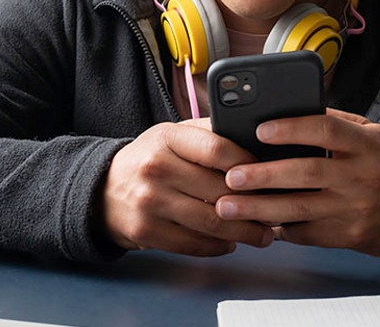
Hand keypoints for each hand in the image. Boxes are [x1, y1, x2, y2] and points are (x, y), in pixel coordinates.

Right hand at [100, 118, 273, 255]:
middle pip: (219, 189)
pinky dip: (218, 246)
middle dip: (254, 203)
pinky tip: (232, 243)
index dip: (248, 163)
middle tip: (276, 209)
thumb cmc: (150, 158)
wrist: (102, 189)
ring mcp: (150, 201)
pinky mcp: (146, 231)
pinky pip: (192, 244)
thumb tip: (253, 136)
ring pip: (210, 221)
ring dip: (243, 232)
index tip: (269, 172)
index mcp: (168, 138)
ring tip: (263, 233)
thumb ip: (209, 133)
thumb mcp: (173, 134)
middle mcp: (157, 168)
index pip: (217, 149)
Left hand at [214, 108, 379, 256]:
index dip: (292, 128)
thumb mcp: (372, 133)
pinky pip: (306, 233)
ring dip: (259, 208)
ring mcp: (354, 209)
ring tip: (227, 205)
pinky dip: (278, 228)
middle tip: (232, 175)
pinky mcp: (348, 237)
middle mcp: (360, 176)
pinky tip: (255, 223)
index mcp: (365, 144)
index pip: (326, 130)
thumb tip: (292, 110)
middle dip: (264, 175)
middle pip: (306, 172)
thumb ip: (336, 121)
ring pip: (299, 209)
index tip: (260, 129)